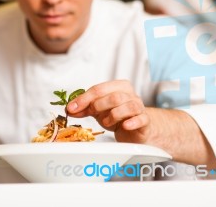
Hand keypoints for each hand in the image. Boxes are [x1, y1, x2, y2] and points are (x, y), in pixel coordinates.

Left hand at [67, 80, 215, 167]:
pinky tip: (124, 126)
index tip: (71, 108)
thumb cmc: (118, 116)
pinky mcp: (145, 120)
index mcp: (117, 86)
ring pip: (126, 106)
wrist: (137, 129)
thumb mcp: (99, 110)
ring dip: (112, 116)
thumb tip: (69, 109)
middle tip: (93, 114)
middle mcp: (129, 94)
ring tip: (107, 123)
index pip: (98, 89)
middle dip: (98, 107)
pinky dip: (131, 122)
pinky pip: (140, 118)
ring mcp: (139, 106)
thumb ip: (84, 108)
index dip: (83, 99)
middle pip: (113, 96)